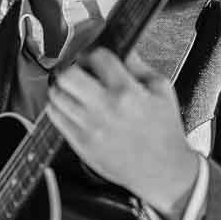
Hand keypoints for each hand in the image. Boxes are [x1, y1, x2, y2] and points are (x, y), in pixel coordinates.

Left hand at [46, 47, 199, 219]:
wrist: (163, 170)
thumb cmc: (165, 132)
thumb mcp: (162, 90)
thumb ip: (139, 66)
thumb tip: (122, 49)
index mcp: (127, 91)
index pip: (97, 57)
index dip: (95, 53)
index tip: (95, 57)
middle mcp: (105, 108)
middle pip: (68, 74)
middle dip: (72, 67)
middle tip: (78, 70)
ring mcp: (89, 127)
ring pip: (56, 95)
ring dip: (62, 87)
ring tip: (73, 88)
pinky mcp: (81, 144)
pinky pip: (56, 118)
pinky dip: (59, 107)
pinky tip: (71, 106)